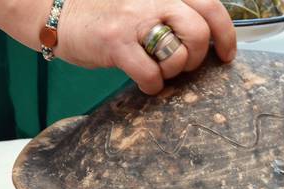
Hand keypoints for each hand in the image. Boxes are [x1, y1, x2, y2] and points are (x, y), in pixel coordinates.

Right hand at [56, 0, 235, 93]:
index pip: (211, 7)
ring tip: (156, 68)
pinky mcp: (116, 42)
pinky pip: (151, 74)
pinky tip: (144, 81)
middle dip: (197, 57)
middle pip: (200, 33)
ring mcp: (134, 19)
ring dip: (173, 71)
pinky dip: (152, 84)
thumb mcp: (147, 4)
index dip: (226, 35)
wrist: (56, 12)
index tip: (227, 54)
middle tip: (184, 64)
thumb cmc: (108, 13)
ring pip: (179, 55)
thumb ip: (176, 14)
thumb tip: (211, 40)